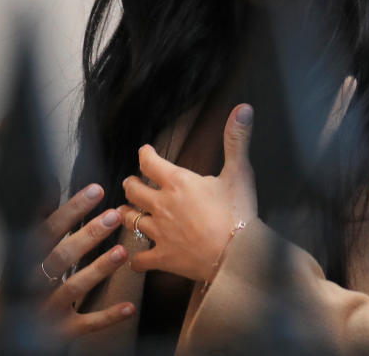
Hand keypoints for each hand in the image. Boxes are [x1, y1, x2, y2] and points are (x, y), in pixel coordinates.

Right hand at [0, 184, 135, 346]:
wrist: (5, 336)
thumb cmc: (20, 283)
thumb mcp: (21, 251)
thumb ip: (38, 218)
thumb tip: (50, 182)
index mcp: (24, 259)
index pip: (48, 230)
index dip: (72, 210)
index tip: (96, 190)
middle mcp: (33, 283)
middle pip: (61, 257)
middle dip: (88, 235)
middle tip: (115, 215)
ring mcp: (47, 308)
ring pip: (74, 288)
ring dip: (98, 270)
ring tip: (122, 251)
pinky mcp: (60, 331)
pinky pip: (86, 323)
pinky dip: (107, 316)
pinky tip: (129, 307)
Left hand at [120, 104, 256, 281]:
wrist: (237, 254)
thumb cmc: (238, 212)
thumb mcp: (240, 172)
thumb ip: (237, 140)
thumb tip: (243, 108)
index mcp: (178, 182)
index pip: (150, 162)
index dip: (145, 154)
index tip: (144, 151)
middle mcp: (162, 205)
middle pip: (133, 190)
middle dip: (131, 184)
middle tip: (132, 182)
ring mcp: (159, 233)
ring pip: (130, 220)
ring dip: (126, 214)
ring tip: (125, 211)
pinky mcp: (162, 257)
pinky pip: (139, 260)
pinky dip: (135, 259)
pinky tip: (135, 258)